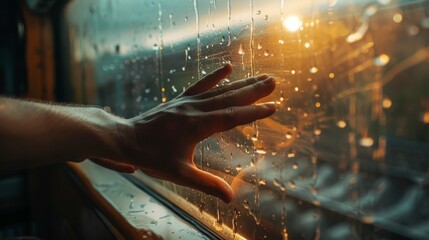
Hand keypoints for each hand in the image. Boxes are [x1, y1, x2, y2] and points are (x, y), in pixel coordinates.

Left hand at [118, 64, 275, 202]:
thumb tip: (231, 198)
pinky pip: (200, 84)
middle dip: (253, 91)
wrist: (126, 139)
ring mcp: (187, 102)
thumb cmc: (151, 157)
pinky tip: (228, 67)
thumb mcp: (180, 174)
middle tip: (274, 82)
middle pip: (229, 98)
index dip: (254, 112)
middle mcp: (194, 110)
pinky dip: (215, 76)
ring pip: (219, 90)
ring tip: (261, 76)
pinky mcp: (180, 100)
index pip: (232, 117)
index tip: (273, 107)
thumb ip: (206, 184)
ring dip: (242, 83)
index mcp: (196, 127)